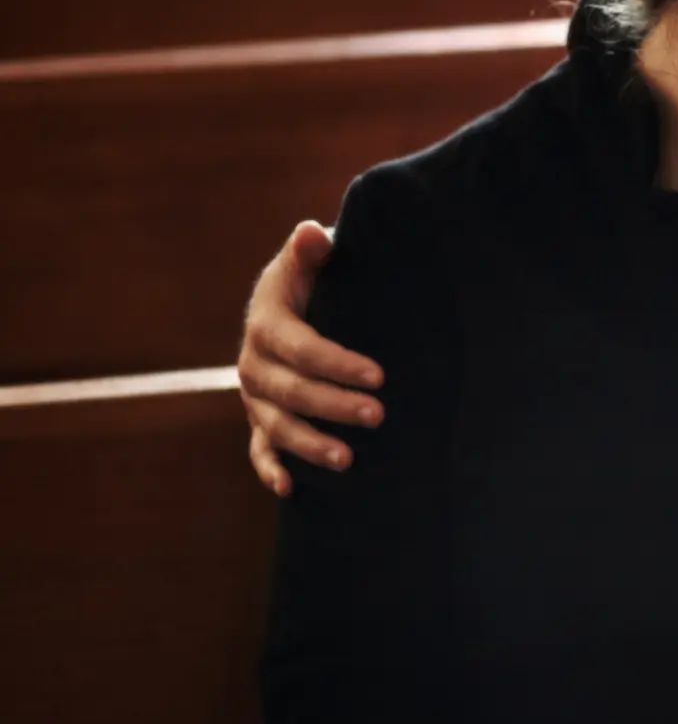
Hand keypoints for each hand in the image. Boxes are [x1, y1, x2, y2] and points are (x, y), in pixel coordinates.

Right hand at [238, 220, 385, 495]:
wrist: (294, 303)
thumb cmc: (315, 281)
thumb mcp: (311, 262)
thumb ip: (311, 252)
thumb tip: (312, 234)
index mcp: (267, 322)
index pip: (301, 346)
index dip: (336, 362)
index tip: (378, 375)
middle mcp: (254, 362)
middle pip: (290, 391)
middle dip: (332, 405)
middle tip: (378, 415)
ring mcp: (255, 396)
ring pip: (275, 425)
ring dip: (308, 444)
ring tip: (347, 459)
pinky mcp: (260, 419)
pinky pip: (258, 449)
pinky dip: (269, 469)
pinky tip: (289, 489)